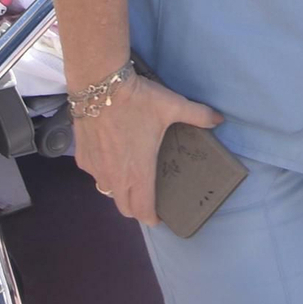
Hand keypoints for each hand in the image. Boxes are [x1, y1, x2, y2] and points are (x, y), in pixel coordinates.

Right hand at [72, 71, 220, 226]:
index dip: (151, 217)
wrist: (100, 86)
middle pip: (124, 207)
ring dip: (119, 190)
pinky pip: (95, 173)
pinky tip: (111, 156)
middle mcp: (115, 177)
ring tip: (130, 176)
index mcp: (139, 171)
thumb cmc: (139, 101)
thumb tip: (219, 120)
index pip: (143, 209)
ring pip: (107, 190)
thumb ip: (198, 115)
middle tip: (147, 198)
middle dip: (136, 208)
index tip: (158, 217)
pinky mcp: (82, 158)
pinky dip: (104, 171)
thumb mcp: (173, 106)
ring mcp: (96, 169)